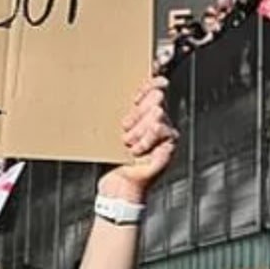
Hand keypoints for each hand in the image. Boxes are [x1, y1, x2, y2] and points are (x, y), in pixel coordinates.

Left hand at [98, 77, 177, 203]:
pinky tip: (137, 150)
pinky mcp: (169, 144)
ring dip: (138, 130)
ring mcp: (165, 132)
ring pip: (157, 113)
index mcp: (144, 112)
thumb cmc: (112, 158)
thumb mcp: (108, 130)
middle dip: (137, 112)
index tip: (142, 90)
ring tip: (128, 143)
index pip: (154, 87)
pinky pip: (160, 130)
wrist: (119, 184)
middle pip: (156, 98)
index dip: (150, 84)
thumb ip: (112, 112)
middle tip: (125, 128)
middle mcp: (158, 119)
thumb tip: (99, 90)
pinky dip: (146, 140)